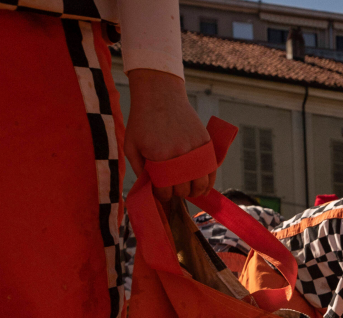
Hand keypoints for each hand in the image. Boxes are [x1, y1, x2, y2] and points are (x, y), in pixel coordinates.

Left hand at [125, 69, 213, 200]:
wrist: (159, 95)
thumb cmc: (142, 120)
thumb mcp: (131, 145)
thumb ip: (139, 169)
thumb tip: (151, 189)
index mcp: (159, 157)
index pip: (165, 191)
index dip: (162, 196)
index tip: (161, 193)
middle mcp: (179, 155)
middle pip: (183, 189)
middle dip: (176, 193)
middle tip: (172, 188)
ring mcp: (195, 150)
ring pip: (200, 184)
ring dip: (193, 191)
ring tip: (187, 190)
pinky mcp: (206, 143)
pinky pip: (211, 171)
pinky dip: (208, 183)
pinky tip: (202, 187)